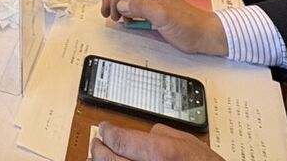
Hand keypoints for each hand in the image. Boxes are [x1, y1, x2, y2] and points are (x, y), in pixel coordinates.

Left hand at [91, 121, 222, 160]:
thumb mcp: (189, 143)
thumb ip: (164, 134)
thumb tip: (144, 132)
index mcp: (160, 153)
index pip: (119, 139)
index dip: (107, 131)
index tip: (104, 128)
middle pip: (108, 158)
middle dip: (98, 148)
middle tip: (97, 141)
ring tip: (99, 156)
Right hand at [100, 0, 228, 56]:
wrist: (201, 35)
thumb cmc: (187, 22)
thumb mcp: (161, 13)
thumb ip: (140, 7)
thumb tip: (121, 4)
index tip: (111, 12)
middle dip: (112, 2)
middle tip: (108, 15)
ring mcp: (149, 4)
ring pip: (125, 2)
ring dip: (118, 10)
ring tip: (118, 20)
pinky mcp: (151, 15)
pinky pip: (132, 12)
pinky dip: (126, 18)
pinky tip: (127, 24)